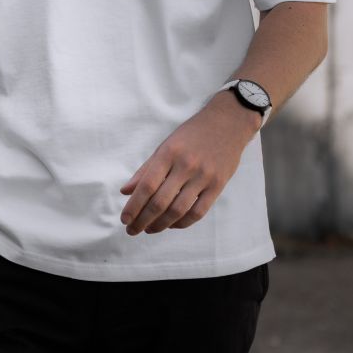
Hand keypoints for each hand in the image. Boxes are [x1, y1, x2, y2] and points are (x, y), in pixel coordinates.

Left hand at [118, 92, 253, 235]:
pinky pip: (198, 212)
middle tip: (132, 230)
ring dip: (160, 225)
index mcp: (169, 153)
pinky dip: (182, 223)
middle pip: (160, 202)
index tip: (124, 219)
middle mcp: (186, 165)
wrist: (228, 123)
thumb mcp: (166, 145)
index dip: (133, 206)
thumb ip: (146, 169)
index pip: (147, 186)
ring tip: (149, 229)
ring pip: (178, 210)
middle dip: (143, 220)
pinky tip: (171, 224)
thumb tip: (125, 191)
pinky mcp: (218, 185)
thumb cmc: (192, 134)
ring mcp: (204, 176)